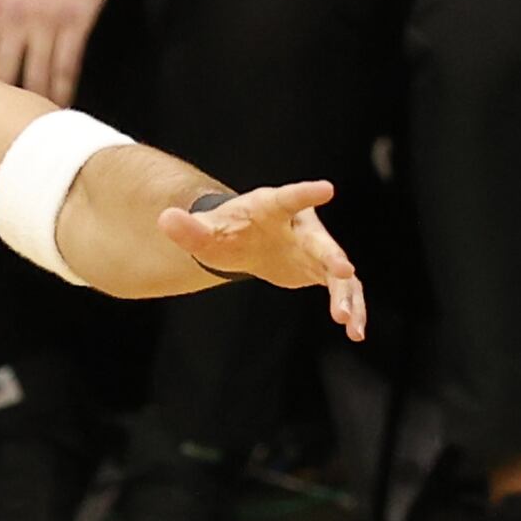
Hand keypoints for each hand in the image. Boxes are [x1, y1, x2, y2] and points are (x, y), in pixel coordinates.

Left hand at [157, 181, 367, 341]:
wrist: (245, 242)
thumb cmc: (226, 230)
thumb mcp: (205, 231)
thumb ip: (188, 228)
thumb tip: (165, 219)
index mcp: (274, 207)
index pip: (290, 198)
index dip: (306, 194)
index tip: (326, 189)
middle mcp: (303, 227)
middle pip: (321, 242)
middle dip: (332, 256)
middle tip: (342, 271)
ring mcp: (317, 250)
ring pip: (339, 272)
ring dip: (345, 295)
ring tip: (347, 322)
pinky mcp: (322, 272)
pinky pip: (344, 291)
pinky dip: (351, 309)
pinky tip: (355, 331)